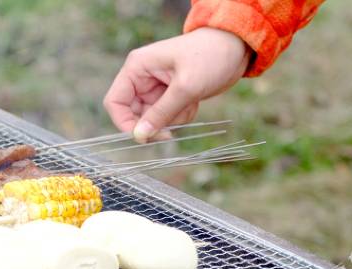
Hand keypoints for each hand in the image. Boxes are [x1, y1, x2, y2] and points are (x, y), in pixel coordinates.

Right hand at [103, 28, 250, 142]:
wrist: (236, 48)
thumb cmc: (210, 57)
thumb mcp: (185, 87)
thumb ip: (161, 113)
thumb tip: (139, 136)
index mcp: (137, 68)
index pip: (115, 102)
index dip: (124, 123)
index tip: (143, 137)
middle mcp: (141, 78)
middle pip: (133, 114)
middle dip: (154, 123)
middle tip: (172, 130)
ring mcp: (155, 87)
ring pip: (152, 118)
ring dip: (171, 119)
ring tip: (190, 104)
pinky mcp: (169, 95)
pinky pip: (167, 116)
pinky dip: (181, 116)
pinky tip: (194, 102)